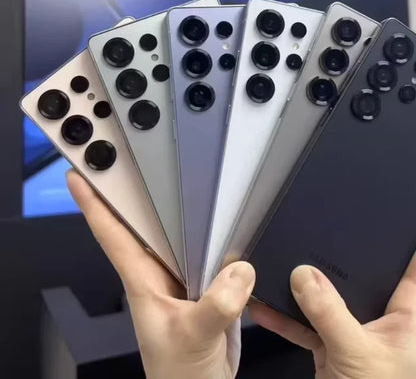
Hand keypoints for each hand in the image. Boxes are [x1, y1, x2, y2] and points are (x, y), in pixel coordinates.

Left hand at [67, 170, 254, 378]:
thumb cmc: (180, 375)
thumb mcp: (192, 337)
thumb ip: (215, 306)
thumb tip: (238, 271)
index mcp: (144, 280)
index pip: (112, 233)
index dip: (93, 202)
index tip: (80, 174)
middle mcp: (162, 272)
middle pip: (150, 222)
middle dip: (145, 189)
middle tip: (144, 156)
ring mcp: (188, 276)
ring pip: (188, 233)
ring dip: (193, 212)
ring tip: (200, 180)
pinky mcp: (212, 283)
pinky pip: (217, 251)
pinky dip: (225, 237)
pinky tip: (235, 224)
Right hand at [249, 178, 415, 378]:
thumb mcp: (359, 353)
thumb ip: (331, 312)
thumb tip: (303, 273)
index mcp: (410, 308)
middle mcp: (385, 309)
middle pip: (372, 262)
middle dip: (357, 236)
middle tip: (345, 203)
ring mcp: (356, 324)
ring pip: (332, 289)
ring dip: (309, 277)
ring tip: (288, 247)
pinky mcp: (333, 341)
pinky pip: (307, 319)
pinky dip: (286, 314)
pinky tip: (262, 301)